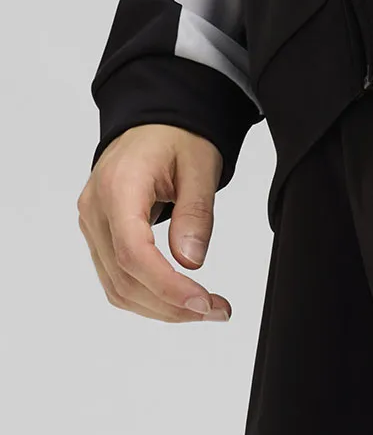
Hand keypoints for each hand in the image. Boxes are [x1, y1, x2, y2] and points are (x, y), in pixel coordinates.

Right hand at [77, 124, 231, 322]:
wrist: (154, 123)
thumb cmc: (177, 137)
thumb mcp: (200, 166)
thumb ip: (195, 213)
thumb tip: (191, 262)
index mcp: (118, 187)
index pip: (134, 253)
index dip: (167, 286)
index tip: (203, 302)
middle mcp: (95, 210)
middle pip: (124, 277)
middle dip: (171, 304)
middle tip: (217, 311)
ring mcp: (92, 225)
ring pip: (117, 286)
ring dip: (160, 308)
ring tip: (205, 310)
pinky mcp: (100, 235)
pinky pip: (116, 278)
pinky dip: (147, 296)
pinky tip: (179, 300)